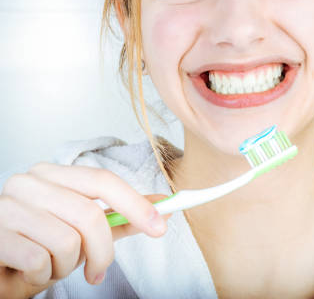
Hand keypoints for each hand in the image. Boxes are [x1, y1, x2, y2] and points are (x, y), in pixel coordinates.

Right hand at [0, 162, 170, 298]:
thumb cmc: (38, 248)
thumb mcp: (82, 232)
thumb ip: (119, 218)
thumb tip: (162, 208)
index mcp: (52, 175)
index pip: (103, 180)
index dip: (135, 204)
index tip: (160, 227)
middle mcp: (28, 183)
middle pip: (90, 214)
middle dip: (102, 251)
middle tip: (97, 272)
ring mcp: (7, 207)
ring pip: (67, 241)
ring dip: (67, 266)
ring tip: (51, 266)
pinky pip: (39, 260)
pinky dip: (42, 276)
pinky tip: (30, 273)